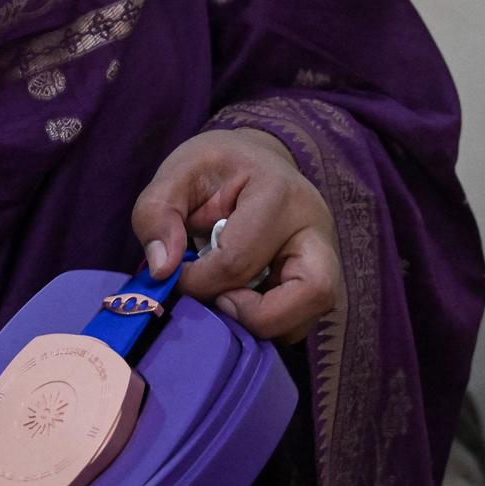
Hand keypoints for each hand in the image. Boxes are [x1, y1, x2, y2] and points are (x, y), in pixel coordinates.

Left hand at [132, 128, 340, 342]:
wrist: (259, 160)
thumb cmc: (218, 168)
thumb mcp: (176, 175)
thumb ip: (156, 214)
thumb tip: (162, 270)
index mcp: (278, 194)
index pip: (238, 261)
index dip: (196, 282)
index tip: (175, 276)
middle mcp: (316, 228)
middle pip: (314, 292)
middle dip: (257, 316)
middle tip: (220, 303)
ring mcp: (328, 255)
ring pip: (312, 315)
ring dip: (265, 325)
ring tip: (229, 304)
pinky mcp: (326, 277)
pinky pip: (304, 319)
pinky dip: (271, 324)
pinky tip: (244, 304)